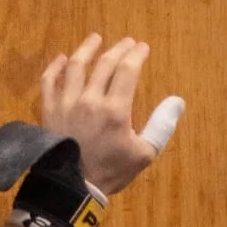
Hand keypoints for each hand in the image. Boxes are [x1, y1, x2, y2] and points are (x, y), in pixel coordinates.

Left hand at [41, 34, 183, 196]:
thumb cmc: (111, 172)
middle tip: (127, 42)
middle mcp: (90, 100)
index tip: (142, 47)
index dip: (136, 54)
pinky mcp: (48, 110)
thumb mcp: (144, 153)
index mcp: (115, 110)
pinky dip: (55, 67)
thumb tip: (177, 101)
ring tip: (95, 38)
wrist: (73, 188)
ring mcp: (66, 103)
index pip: (127, 70)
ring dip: (87, 49)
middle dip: (118, 49)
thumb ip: (162, 125)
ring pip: (76, 66)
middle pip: (105, 64)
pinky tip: (63, 58)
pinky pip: (48, 81)